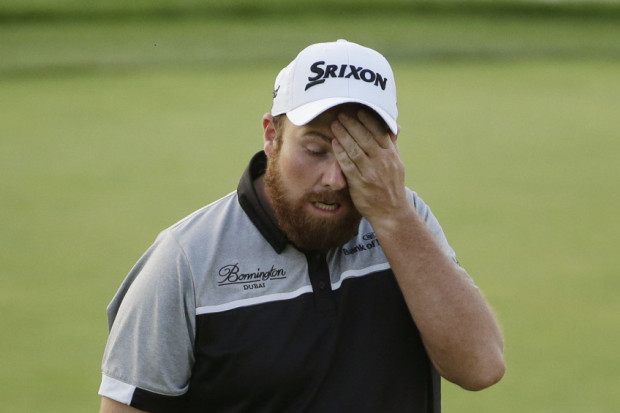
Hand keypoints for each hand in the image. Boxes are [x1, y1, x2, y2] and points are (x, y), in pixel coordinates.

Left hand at [331, 109, 408, 224]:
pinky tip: (334, 144)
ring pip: (355, 149)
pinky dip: (341, 153)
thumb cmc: (391, 185)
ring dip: (344, 135)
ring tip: (335, 125)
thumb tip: (394, 126)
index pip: (380, 132)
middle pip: (365, 138)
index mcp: (391, 155)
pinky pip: (349, 165)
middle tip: (341, 114)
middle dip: (352, 124)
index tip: (359, 110)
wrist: (392, 212)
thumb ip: (392, 145)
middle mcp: (383, 161)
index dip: (369, 120)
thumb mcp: (397, 163)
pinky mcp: (361, 183)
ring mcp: (371, 172)